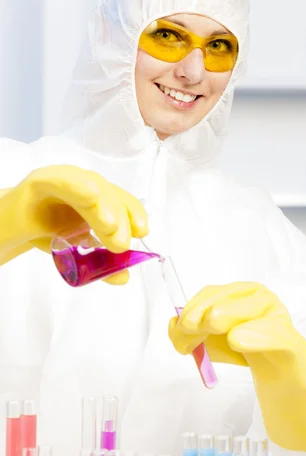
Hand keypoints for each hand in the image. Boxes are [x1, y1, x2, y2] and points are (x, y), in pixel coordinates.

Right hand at [0, 165, 147, 283]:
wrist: (4, 231)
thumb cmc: (44, 234)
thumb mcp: (78, 253)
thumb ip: (101, 264)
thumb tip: (124, 277)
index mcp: (95, 198)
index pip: (120, 199)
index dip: (134, 212)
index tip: (142, 231)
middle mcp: (81, 185)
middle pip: (108, 194)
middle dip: (119, 217)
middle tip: (120, 244)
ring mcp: (60, 181)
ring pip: (88, 187)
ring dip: (101, 205)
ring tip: (109, 226)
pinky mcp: (37, 183)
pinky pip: (57, 179)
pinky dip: (75, 184)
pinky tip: (89, 194)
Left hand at [169, 282, 305, 452]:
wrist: (282, 370)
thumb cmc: (245, 349)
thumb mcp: (213, 340)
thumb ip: (190, 333)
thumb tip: (172, 326)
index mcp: (238, 291)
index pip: (209, 295)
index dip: (190, 313)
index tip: (180, 333)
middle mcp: (257, 295)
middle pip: (221, 303)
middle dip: (200, 322)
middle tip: (189, 345)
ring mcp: (275, 313)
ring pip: (241, 313)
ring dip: (223, 323)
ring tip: (214, 340)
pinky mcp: (289, 337)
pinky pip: (269, 334)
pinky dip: (252, 336)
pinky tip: (237, 340)